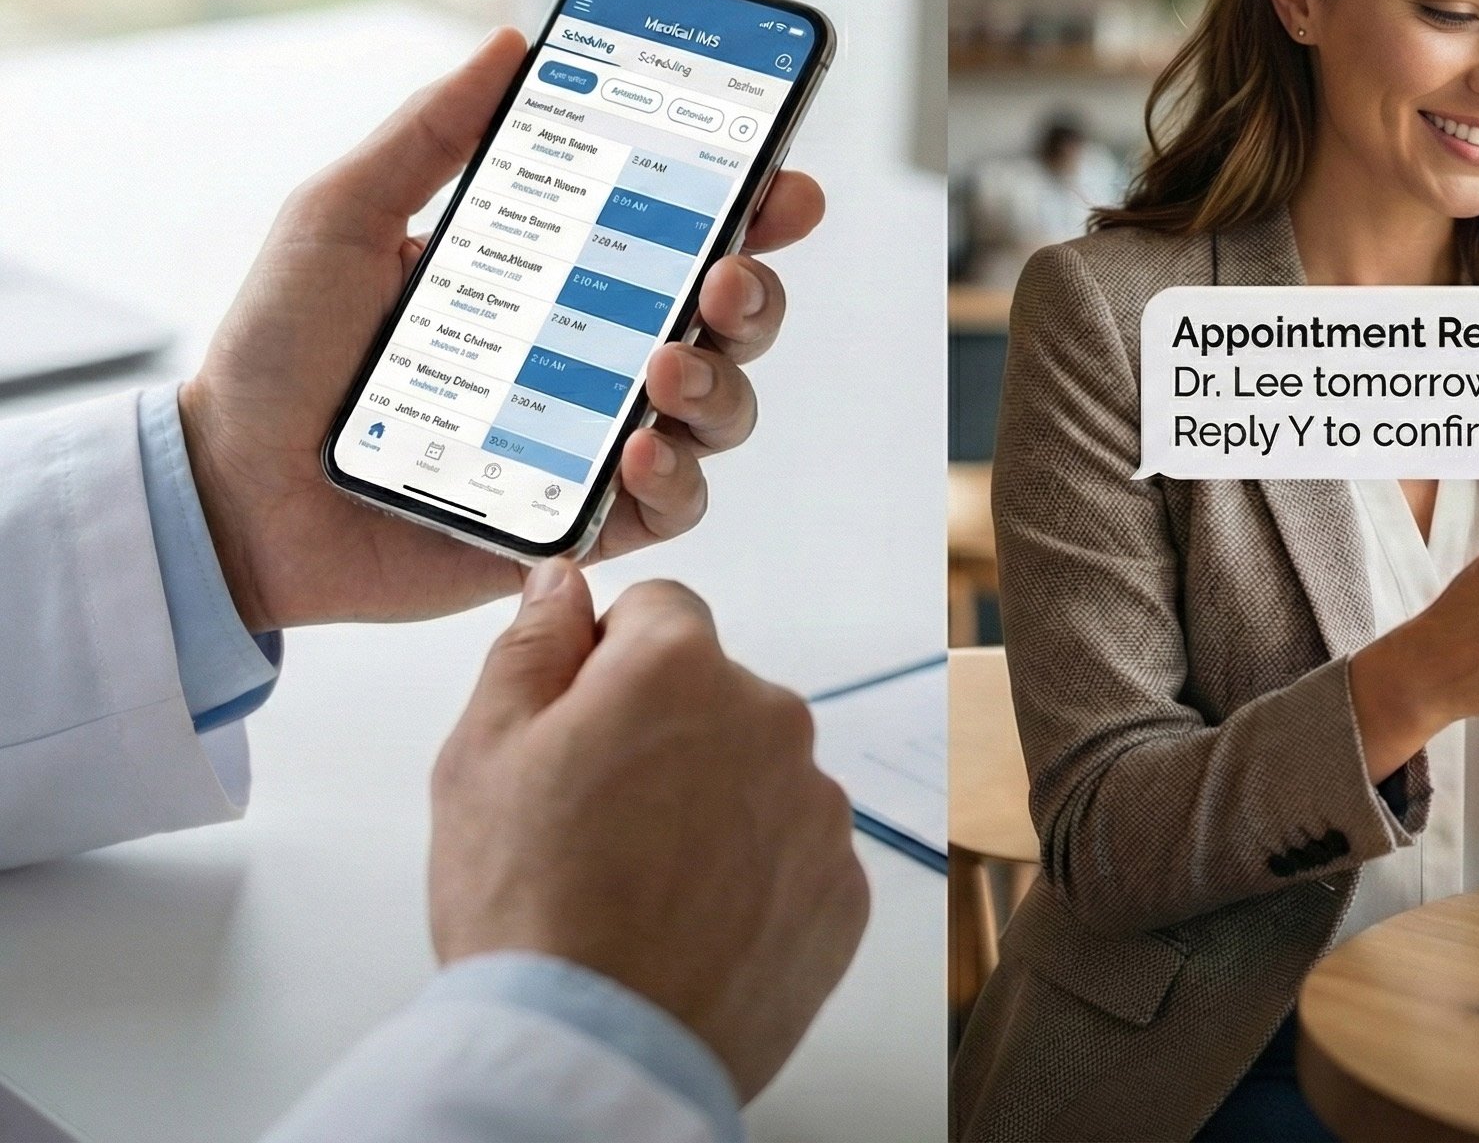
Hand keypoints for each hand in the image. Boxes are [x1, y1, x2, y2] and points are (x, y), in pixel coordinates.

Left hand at [178, 29, 827, 630]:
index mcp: (562, 274)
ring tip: (667, 368)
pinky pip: (675, 506)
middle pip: (733, 320)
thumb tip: (511, 43)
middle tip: (727, 275)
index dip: (755, 208)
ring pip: (723, 410)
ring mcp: (598, 440)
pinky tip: (638, 452)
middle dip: (759, 293)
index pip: (685, 232)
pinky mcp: (584, 521)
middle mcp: (599, 354)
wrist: (232, 489)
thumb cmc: (279, 354)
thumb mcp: (343, 217)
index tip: (783, 185)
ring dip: (722, 383)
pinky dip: (676, 478)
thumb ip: (429, 134)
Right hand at [430, 562, 869, 1100]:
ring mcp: (818, 808)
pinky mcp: (843, 889)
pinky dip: (753, 878)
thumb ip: (531, 646)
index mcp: (681, 671)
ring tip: (642, 885)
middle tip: (597, 822)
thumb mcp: (482, 753)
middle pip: (716, 697)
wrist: (594, 1049)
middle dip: (666, 737)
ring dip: (713, 807)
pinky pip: (794, 855)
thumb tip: (565, 582)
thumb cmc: (528, 904)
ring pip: (760, 777)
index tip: (579, 726)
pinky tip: (691, 922)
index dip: (609, 663)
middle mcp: (772, 721)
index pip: (660, 613)